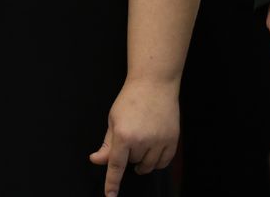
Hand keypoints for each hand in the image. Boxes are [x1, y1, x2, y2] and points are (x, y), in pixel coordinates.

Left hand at [89, 77, 179, 196]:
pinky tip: (154, 150)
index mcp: (123, 135)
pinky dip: (157, 161)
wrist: (154, 83)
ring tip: (142, 141)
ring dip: (143, 160)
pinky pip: (164, 162)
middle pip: (133, 163)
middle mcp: (142, 140)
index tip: (110, 196)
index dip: (112, 183)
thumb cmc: (131, 99)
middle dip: (130, 154)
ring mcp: (159, 140)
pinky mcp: (172, 139)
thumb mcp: (113, 120)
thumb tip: (96, 161)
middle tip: (132, 135)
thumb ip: (107, 145)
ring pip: (148, 165)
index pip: (116, 166)